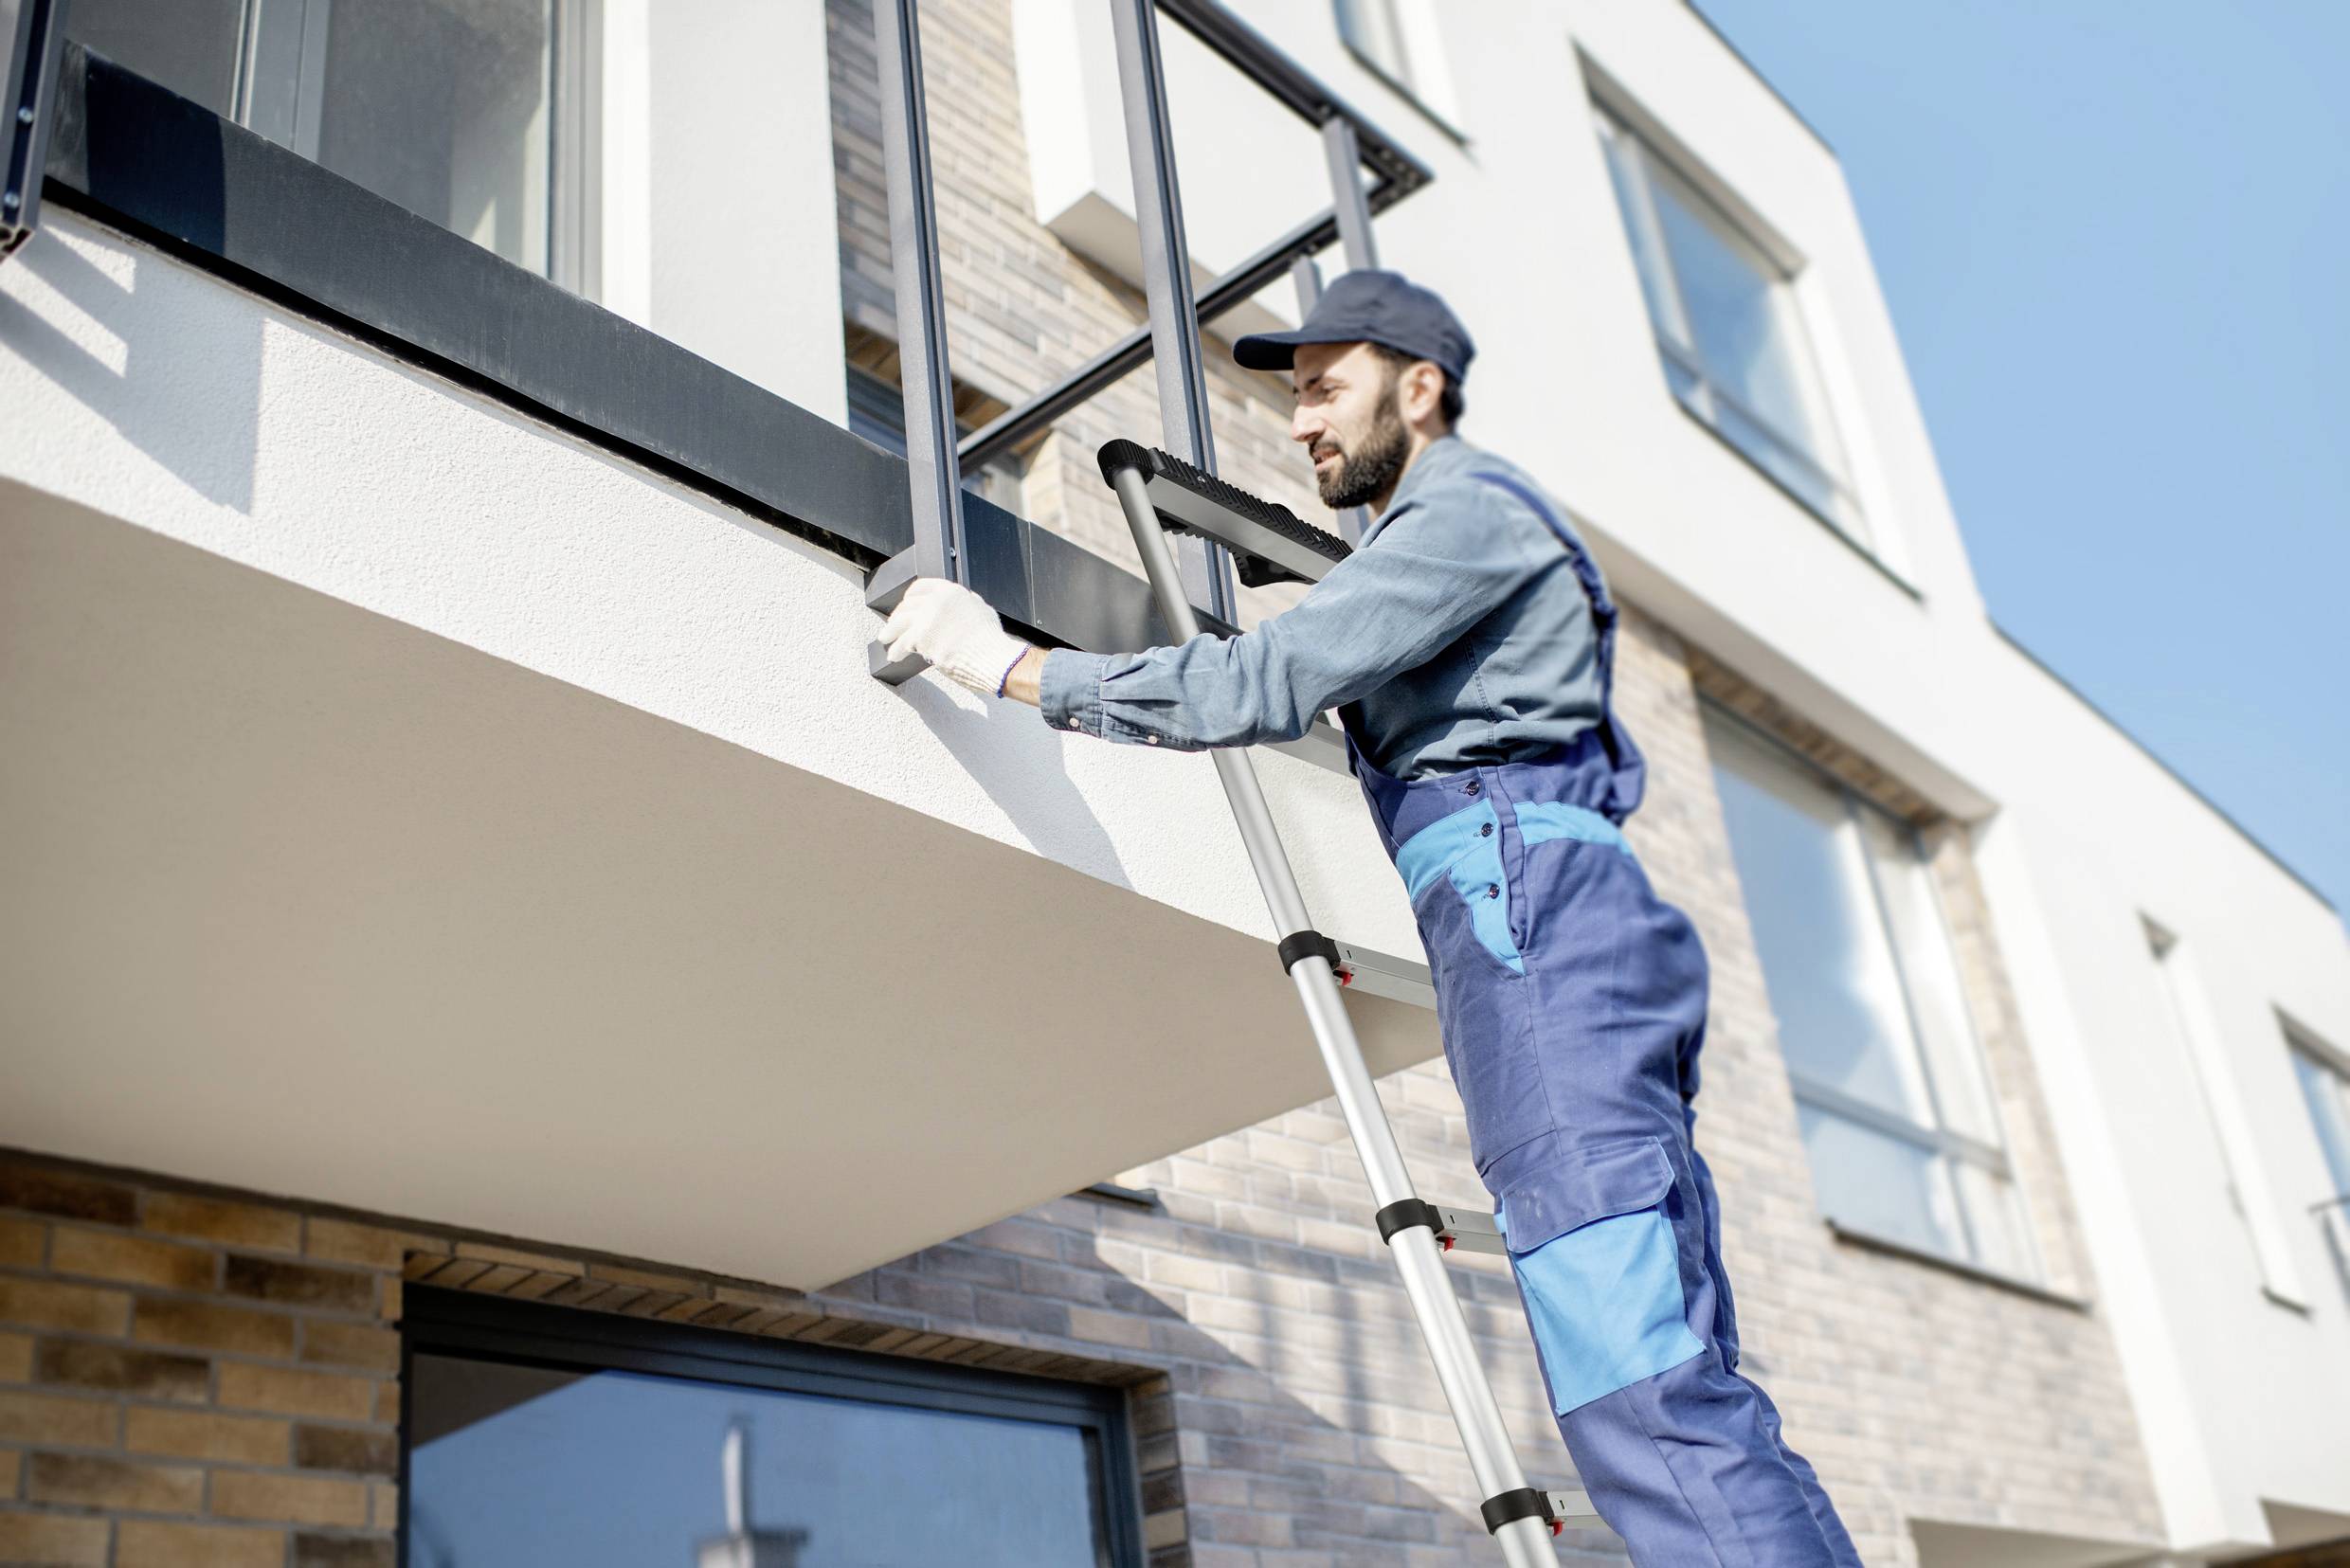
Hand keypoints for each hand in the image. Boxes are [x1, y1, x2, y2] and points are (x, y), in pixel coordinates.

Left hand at [878, 577, 1032, 696]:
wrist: (993, 657)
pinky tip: (894, 655)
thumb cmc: (991, 640)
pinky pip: (903, 643)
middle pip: (907, 605)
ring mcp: (927, 618)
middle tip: (891, 625)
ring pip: (899, 622)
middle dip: (896, 616)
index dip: (909, 598)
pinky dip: (897, 650)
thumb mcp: (981, 610)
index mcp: (951, 591)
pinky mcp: (922, 638)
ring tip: (884, 639)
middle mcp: (937, 601)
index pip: (921, 587)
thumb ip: (965, 604)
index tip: (904, 605)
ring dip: (890, 632)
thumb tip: (957, 607)